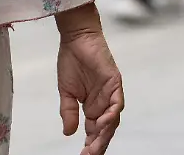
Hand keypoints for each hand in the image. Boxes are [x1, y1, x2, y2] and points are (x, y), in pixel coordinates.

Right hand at [56, 4, 122, 154]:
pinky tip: (103, 124)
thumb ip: (69, 112)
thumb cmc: (71, 61)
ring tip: (95, 146)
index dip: (90, 144)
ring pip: (112, 120)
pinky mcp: (115, 83)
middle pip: (104, 130)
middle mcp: (103, 103)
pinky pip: (117, 103)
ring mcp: (111, 93)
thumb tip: (68, 133)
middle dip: (98, 144)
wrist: (75, 38)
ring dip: (104, 134)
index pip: (93, 131)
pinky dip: (111, 114)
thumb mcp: (66, 92)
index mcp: (92, 107)